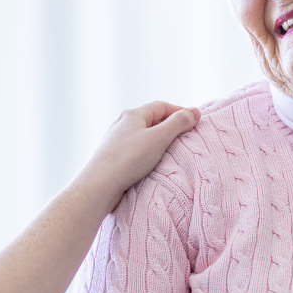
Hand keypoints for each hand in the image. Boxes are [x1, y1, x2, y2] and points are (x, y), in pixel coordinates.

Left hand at [75, 101, 200, 210]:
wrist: (98, 186)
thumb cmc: (128, 160)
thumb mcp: (158, 139)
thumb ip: (178, 124)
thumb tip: (195, 111)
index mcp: (132, 114)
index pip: (161, 106)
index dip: (179, 111)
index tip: (194, 121)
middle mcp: (121, 123)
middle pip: (150, 119)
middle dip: (168, 126)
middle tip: (184, 137)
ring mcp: (113, 140)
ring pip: (140, 135)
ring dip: (156, 140)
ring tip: (169, 151)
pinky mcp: (109, 156)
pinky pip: (132, 149)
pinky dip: (145, 152)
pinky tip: (148, 164)